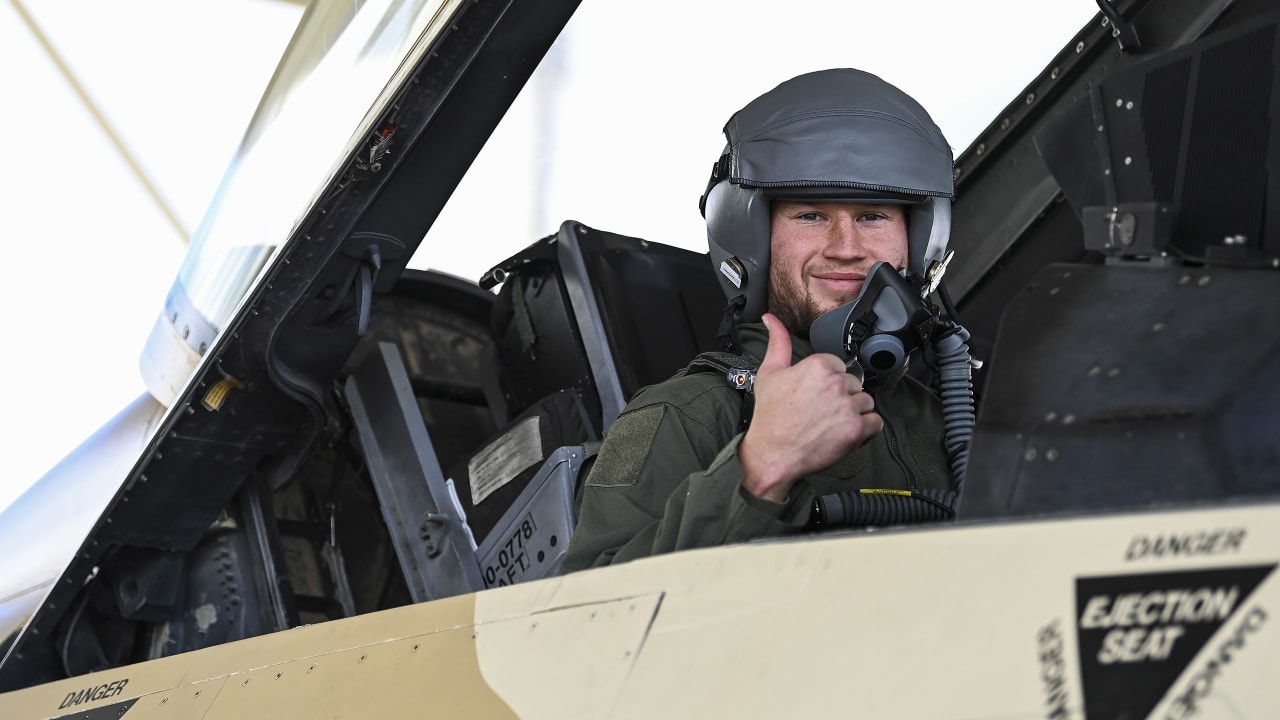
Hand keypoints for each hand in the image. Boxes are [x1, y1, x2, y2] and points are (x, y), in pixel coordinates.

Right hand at [738, 313, 882, 501]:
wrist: (771, 454)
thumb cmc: (770, 417)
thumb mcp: (769, 373)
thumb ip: (777, 342)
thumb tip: (771, 319)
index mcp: (818, 365)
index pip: (840, 367)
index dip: (828, 383)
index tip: (816, 396)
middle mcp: (836, 383)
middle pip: (854, 384)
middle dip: (842, 397)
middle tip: (821, 412)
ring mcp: (848, 406)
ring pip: (866, 402)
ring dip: (854, 413)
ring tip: (832, 424)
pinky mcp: (856, 429)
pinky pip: (875, 423)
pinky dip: (865, 430)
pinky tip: (844, 432)